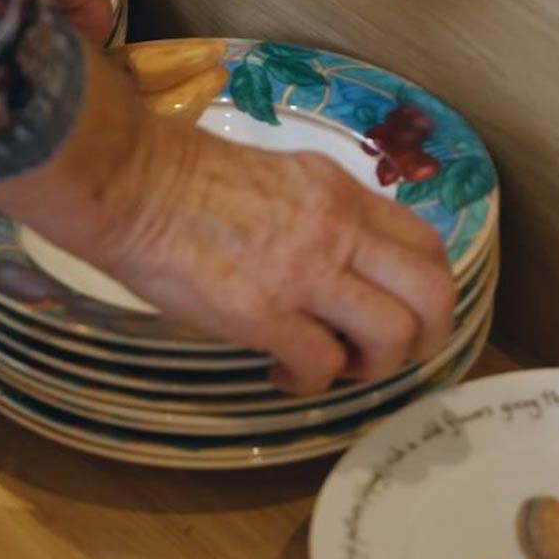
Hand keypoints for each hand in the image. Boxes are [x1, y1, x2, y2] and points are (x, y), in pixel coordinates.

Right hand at [0, 48, 454, 394]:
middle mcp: (336, 229)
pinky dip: (309, 385)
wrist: (127, 183)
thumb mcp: (268, 173)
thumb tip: (320, 253)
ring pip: (393, 335)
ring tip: (332, 367)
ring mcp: (304, 272)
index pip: (424, 243)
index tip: (397, 308)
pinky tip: (279, 377)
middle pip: (431, 293)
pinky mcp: (264, 314)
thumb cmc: (175, 173)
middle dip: (424, 337)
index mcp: (336, 191)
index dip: (424, 287)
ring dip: (371, 366)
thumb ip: (310, 210)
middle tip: (384, 355)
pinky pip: (322, 366)